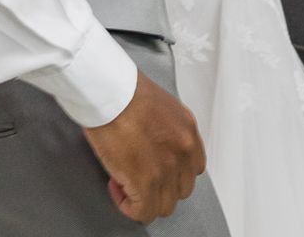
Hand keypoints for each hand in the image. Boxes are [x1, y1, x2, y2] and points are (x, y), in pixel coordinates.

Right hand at [80, 71, 205, 223]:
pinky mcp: (145, 181)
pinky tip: (117, 188)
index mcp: (188, 133)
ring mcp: (167, 169)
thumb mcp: (163, 106)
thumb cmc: (126, 91)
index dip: (171, 173)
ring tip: (125, 181)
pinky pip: (143, 211)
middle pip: (180, 190)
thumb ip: (168, 131)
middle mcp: (183, 152)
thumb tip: (157, 146)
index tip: (155, 168)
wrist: (110, 92)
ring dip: (144, 198)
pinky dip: (129, 206)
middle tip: (138, 174)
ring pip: (164, 205)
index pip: (193, 169)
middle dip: (159, 187)